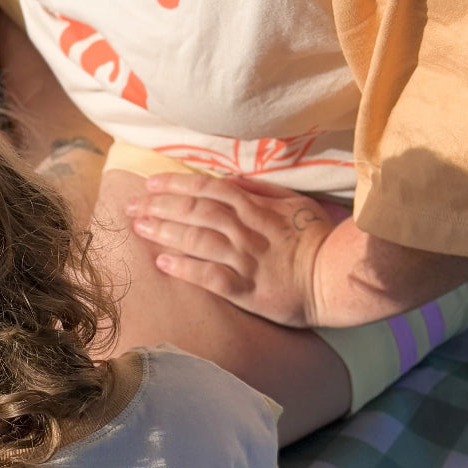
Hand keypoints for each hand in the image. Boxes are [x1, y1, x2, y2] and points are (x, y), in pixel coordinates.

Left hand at [126, 171, 337, 326]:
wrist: (336, 277)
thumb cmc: (318, 238)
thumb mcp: (294, 203)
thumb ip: (261, 190)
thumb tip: (230, 179)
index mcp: (256, 207)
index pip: (208, 189)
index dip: (176, 184)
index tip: (150, 184)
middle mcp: (246, 230)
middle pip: (195, 211)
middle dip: (160, 206)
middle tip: (131, 207)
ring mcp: (245, 259)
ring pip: (197, 240)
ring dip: (165, 232)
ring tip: (139, 228)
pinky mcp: (247, 289)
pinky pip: (210, 276)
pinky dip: (185, 268)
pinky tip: (163, 263)